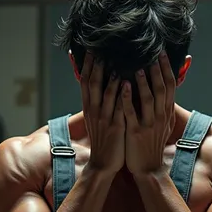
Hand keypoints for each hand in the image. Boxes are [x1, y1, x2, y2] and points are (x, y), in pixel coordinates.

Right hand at [81, 53, 124, 173]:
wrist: (103, 164)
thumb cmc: (104, 141)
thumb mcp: (98, 120)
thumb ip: (100, 104)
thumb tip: (102, 87)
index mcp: (90, 109)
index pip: (85, 82)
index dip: (88, 65)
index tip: (91, 49)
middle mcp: (95, 111)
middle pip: (93, 84)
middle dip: (96, 65)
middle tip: (101, 47)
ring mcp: (105, 119)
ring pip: (106, 93)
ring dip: (110, 76)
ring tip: (116, 59)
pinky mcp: (116, 127)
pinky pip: (119, 108)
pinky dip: (122, 95)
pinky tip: (126, 82)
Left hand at [121, 52, 175, 176]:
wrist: (148, 168)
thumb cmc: (152, 144)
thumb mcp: (163, 125)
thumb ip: (164, 107)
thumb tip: (165, 89)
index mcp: (166, 113)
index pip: (170, 87)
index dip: (166, 69)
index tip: (161, 53)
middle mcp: (160, 117)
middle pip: (162, 89)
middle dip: (158, 70)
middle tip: (152, 53)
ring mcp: (148, 125)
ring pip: (149, 99)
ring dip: (144, 82)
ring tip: (139, 67)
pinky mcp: (135, 133)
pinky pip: (131, 113)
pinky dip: (128, 98)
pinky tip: (124, 86)